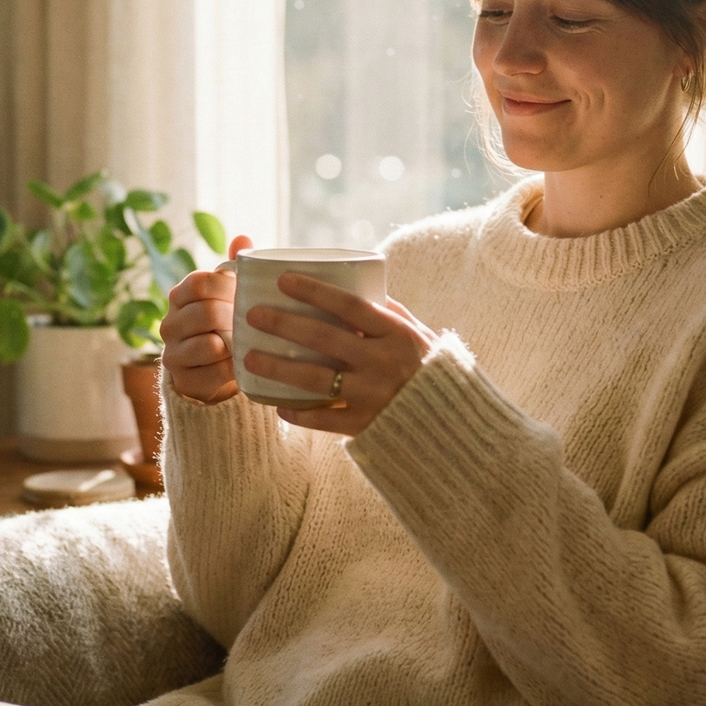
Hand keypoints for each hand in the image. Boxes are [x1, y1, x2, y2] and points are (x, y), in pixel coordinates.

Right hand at [161, 234, 252, 403]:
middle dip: (235, 317)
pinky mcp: (183, 380)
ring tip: (244, 343)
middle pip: (207, 312)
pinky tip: (240, 364)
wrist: (214, 370)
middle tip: (251, 322)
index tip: (243, 293)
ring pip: (210, 344)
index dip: (226, 287)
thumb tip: (242, 239)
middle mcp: (169, 323)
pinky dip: (233, 368)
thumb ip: (233, 268)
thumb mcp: (228, 294)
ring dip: (234, 344)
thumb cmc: (225, 323)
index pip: (199, 283)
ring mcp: (172, 353)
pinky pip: (215, 371)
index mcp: (180, 296)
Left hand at [244, 274, 435, 436]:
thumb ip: (391, 314)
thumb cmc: (431, 371)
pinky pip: (324, 420)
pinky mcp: (366, 426)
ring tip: (250, 357)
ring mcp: (374, 396)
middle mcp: (384, 363)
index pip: (350, 306)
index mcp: (397, 334)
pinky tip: (277, 405)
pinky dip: (298, 413)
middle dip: (284, 324)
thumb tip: (359, 284)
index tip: (283, 279)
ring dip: (278, 368)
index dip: (314, 291)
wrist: (456, 425)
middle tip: (253, 314)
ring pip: (316, 380)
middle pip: (324, 339)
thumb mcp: (420, 337)